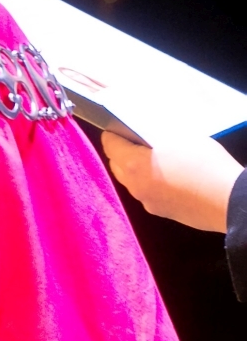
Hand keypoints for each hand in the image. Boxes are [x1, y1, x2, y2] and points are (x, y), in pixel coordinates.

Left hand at [102, 129, 240, 233]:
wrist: (231, 201)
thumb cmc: (205, 165)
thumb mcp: (182, 138)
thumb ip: (158, 134)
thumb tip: (147, 131)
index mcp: (134, 164)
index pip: (109, 144)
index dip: (113, 134)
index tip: (120, 127)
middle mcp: (134, 186)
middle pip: (116, 164)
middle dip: (122, 152)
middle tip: (137, 141)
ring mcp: (147, 202)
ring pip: (131, 181)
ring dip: (135, 169)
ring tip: (153, 159)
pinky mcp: (161, 212)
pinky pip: (147, 193)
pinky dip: (150, 183)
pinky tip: (168, 177)